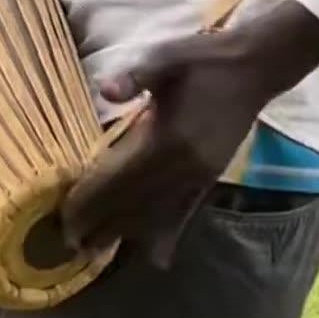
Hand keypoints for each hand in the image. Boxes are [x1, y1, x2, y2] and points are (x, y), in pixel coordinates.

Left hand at [59, 0, 318, 268]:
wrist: (256, 68)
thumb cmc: (204, 60)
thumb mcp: (167, 58)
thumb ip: (137, 76)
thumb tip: (106, 89)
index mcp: (168, 140)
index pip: (118, 179)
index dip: (90, 200)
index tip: (63, 216)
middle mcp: (183, 167)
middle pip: (131, 205)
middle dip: (98, 224)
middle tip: (67, 243)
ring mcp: (198, 177)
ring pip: (155, 216)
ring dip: (123, 235)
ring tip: (93, 253)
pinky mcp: (209, 179)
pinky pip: (185, 214)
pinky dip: (168, 236)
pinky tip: (157, 260)